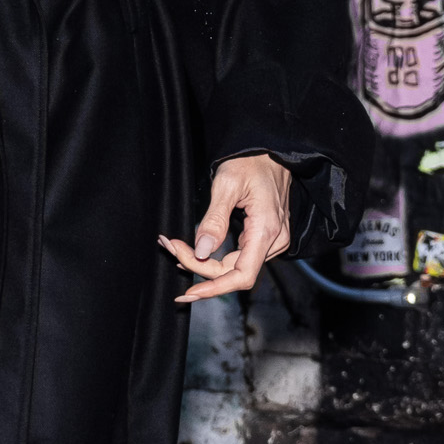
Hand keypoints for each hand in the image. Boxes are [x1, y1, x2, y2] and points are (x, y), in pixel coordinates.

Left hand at [158, 155, 293, 303]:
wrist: (271, 151)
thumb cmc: (251, 161)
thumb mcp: (227, 184)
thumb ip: (214, 219)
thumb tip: (202, 250)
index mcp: (266, 230)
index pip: (242, 276)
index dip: (214, 289)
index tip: (189, 292)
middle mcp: (274, 241)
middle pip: (233, 272)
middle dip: (198, 266)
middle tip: (170, 247)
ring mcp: (272, 240)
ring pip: (233, 266)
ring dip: (203, 263)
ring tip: (174, 248)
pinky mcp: (264, 237)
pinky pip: (238, 256)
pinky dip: (214, 257)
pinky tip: (193, 251)